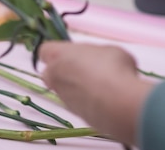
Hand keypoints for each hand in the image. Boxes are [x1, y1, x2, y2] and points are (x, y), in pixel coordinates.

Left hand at [39, 42, 154, 144]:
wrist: (119, 103)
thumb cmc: (112, 67)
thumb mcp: (107, 50)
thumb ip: (93, 55)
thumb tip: (97, 60)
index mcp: (59, 56)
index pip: (44, 50)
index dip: (57, 51)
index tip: (71, 52)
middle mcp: (56, 77)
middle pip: (51, 73)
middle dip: (62, 71)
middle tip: (84, 69)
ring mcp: (65, 98)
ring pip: (64, 90)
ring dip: (77, 87)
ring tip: (101, 86)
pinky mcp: (76, 115)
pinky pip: (78, 104)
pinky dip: (87, 101)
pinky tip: (105, 99)